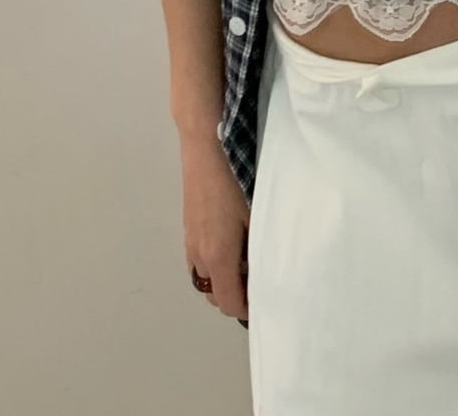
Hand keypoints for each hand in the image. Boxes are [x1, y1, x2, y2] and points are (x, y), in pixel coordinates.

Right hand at [179, 133, 250, 324]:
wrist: (206, 146)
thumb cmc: (236, 179)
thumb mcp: (256, 213)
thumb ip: (260, 247)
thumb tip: (269, 270)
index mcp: (217, 256)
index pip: (228, 302)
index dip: (248, 309)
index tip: (267, 301)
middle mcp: (198, 254)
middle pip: (214, 295)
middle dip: (235, 296)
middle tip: (260, 280)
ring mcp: (190, 240)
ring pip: (205, 277)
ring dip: (224, 280)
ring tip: (248, 261)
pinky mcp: (188, 227)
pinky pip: (199, 260)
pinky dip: (215, 264)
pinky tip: (233, 242)